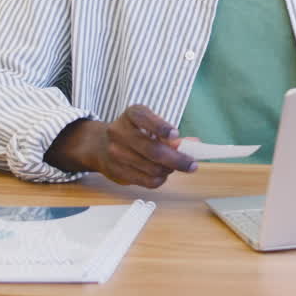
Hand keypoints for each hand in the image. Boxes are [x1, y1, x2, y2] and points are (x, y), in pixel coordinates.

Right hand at [45, 105, 196, 187]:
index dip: (161, 127)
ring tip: (174, 167)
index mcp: (131, 115)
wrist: (100, 146)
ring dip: (169, 170)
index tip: (175, 134)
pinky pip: (146, 180)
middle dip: (177, 159)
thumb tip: (194, 144)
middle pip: (153, 150)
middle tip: (192, 165)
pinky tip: (163, 173)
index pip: (144, 118)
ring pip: (152, 168)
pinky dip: (160, 179)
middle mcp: (120, 132)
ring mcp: (116, 153)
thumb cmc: (134, 133)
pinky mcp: (117, 172)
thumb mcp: (150, 125)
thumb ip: (171, 134)